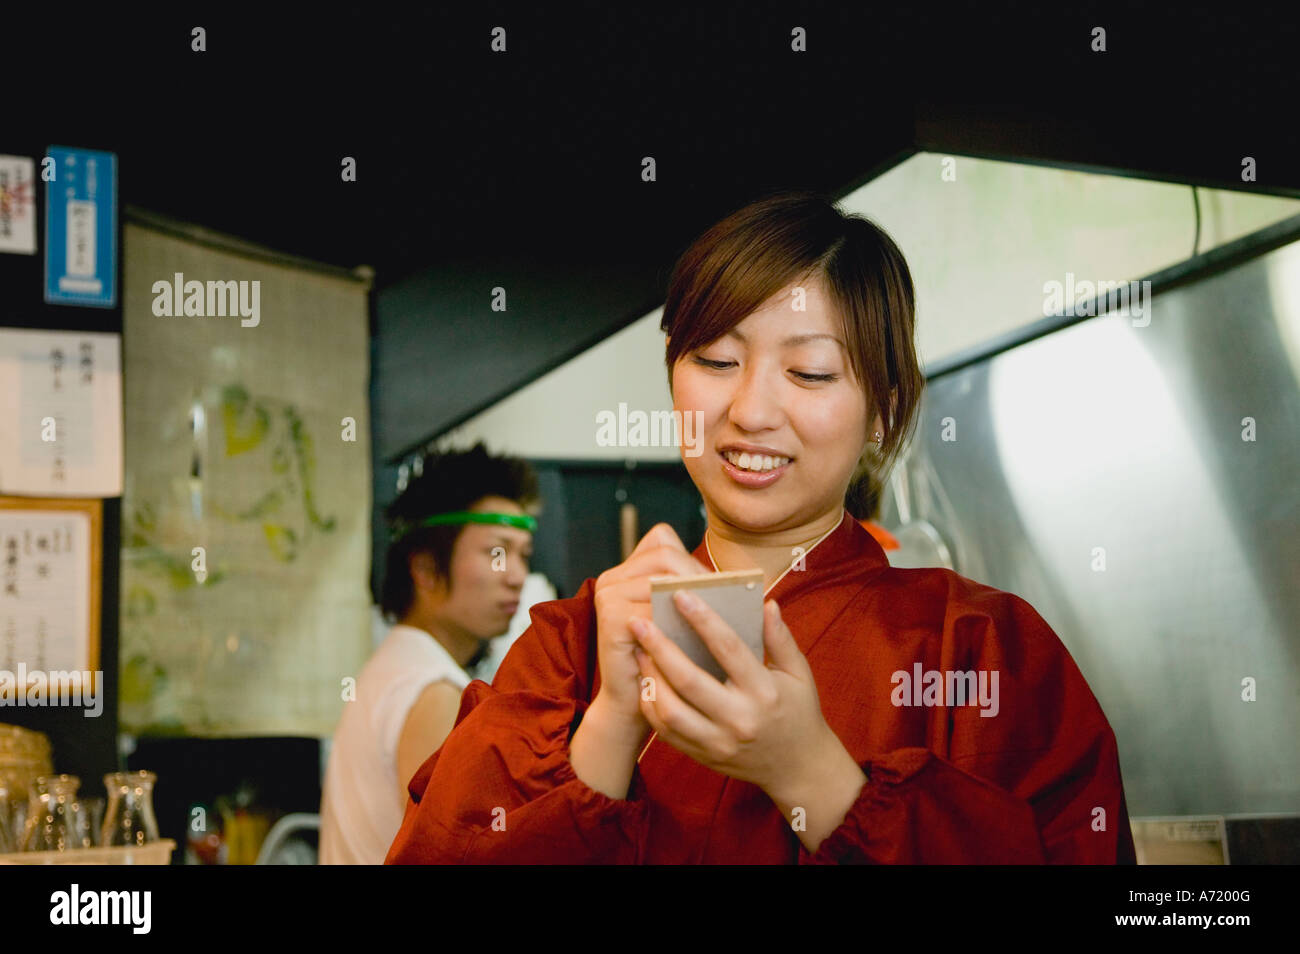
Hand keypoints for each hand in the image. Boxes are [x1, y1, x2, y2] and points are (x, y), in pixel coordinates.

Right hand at [591, 523, 710, 730]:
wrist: (634, 705)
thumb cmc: (666, 663)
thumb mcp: (683, 624)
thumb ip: (700, 597)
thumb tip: (750, 588)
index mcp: (628, 571)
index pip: (663, 541)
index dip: (694, 560)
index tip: (721, 584)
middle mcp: (613, 577)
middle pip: (665, 555)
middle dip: (699, 575)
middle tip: (728, 597)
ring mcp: (608, 594)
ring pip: (662, 578)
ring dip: (694, 594)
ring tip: (720, 613)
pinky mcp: (611, 617)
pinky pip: (655, 610)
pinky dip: (680, 620)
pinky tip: (701, 634)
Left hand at [631, 591, 842, 804]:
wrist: (799, 767)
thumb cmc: (798, 710)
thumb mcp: (799, 673)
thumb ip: (780, 638)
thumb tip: (765, 603)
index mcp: (764, 691)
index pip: (728, 649)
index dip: (702, 619)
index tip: (679, 595)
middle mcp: (740, 719)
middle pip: (689, 680)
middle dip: (659, 648)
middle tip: (638, 622)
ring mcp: (719, 742)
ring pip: (670, 711)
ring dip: (650, 678)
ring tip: (639, 651)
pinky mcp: (705, 756)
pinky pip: (667, 732)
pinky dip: (651, 706)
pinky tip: (646, 681)